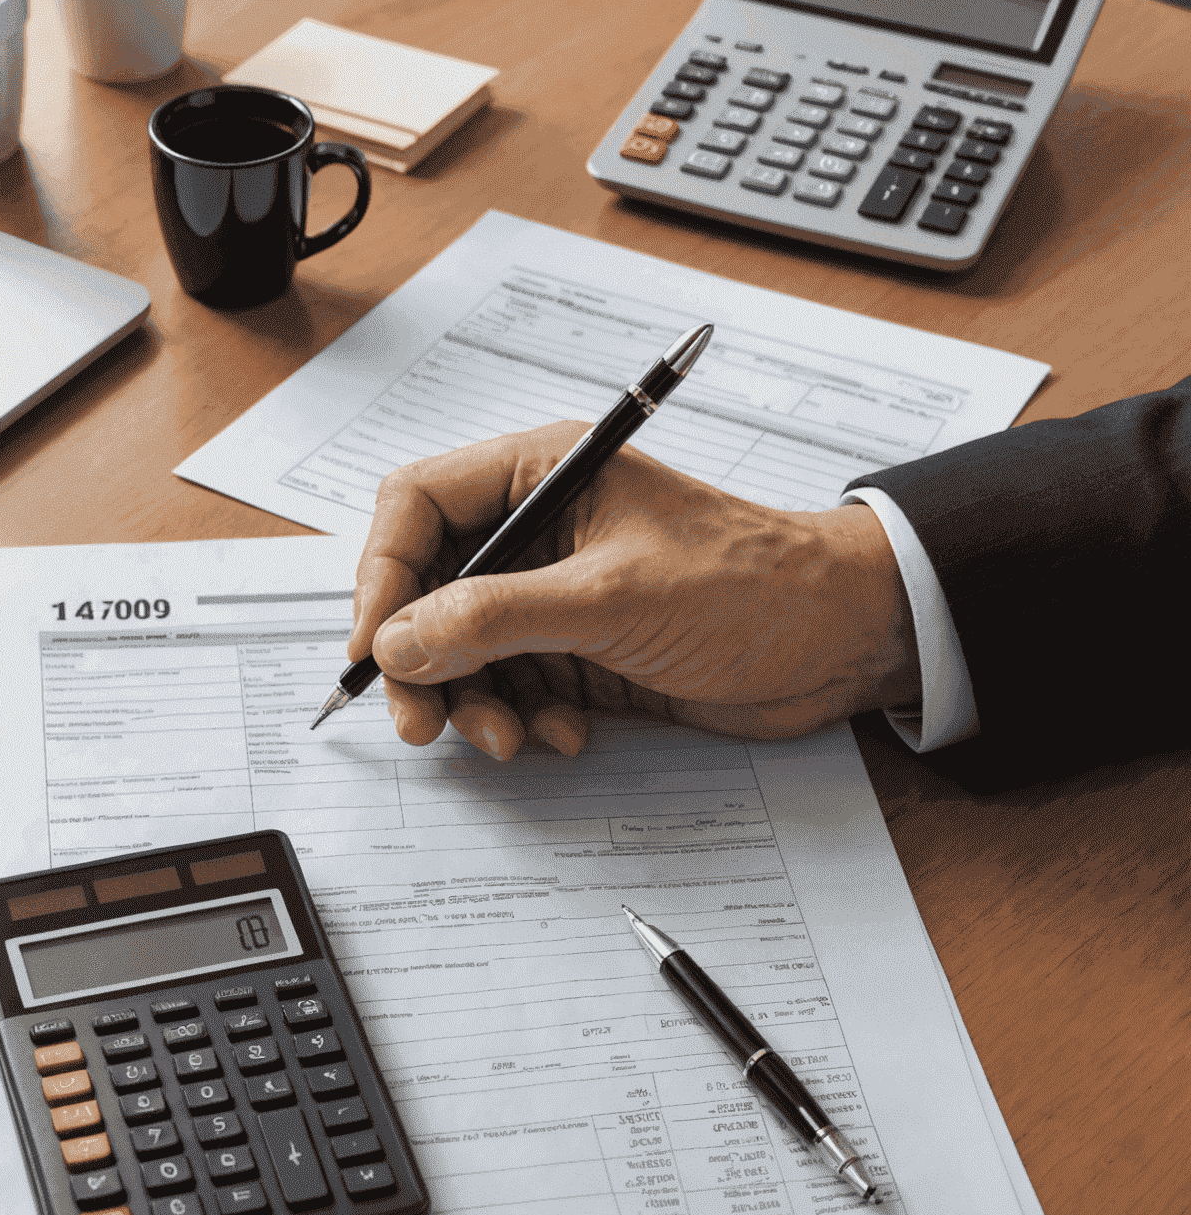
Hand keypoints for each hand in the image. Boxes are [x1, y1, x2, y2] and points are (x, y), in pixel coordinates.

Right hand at [348, 422, 919, 757]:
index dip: (381, 576)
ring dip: (473, 703)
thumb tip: (396, 643)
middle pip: (428, 589)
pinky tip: (566, 735)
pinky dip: (522, 720)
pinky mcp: (578, 652)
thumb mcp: (609, 599)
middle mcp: (537, 531)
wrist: (841, 643)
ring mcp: (554, 595)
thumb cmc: (750, 585)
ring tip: (509, 738)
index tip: (374, 648)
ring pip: (462, 651)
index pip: (416, 507)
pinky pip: (511, 688)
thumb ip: (493, 619)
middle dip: (420, 661)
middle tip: (422, 722)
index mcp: (542, 476)